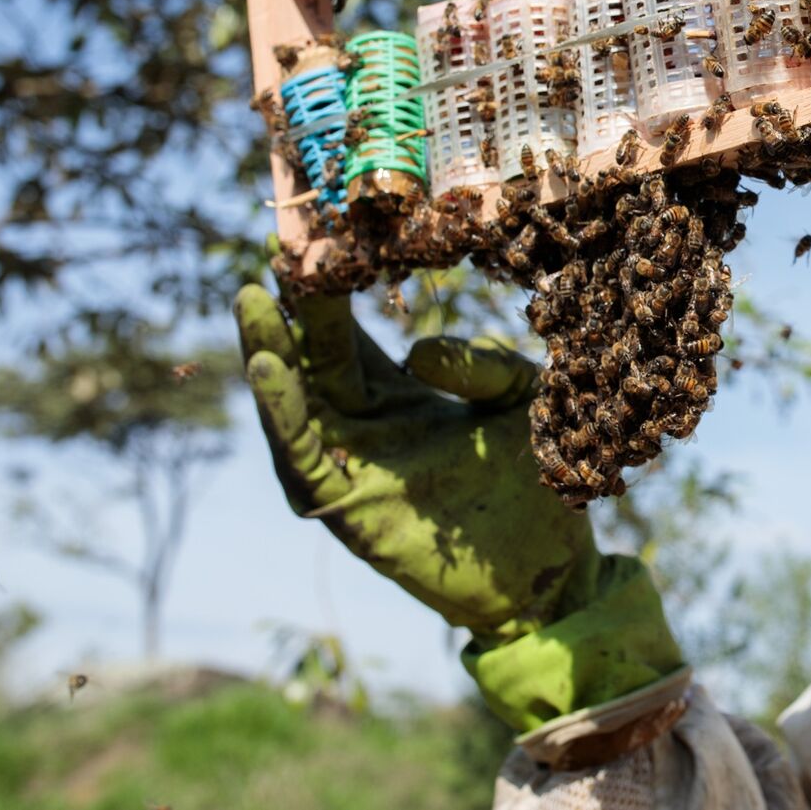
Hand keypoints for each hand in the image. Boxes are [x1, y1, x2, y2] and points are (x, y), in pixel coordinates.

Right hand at [234, 285, 591, 640]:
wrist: (555, 569)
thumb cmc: (543, 478)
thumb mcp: (524, 398)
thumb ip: (480, 366)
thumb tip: (416, 352)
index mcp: (402, 396)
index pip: (348, 337)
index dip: (327, 293)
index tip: (315, 241)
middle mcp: (366, 428)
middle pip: (313, 361)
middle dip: (289, 310)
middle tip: (276, 252)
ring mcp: (352, 468)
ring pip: (294, 403)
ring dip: (268, 351)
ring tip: (255, 300)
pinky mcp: (347, 510)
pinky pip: (304, 456)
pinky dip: (282, 412)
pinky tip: (270, 366)